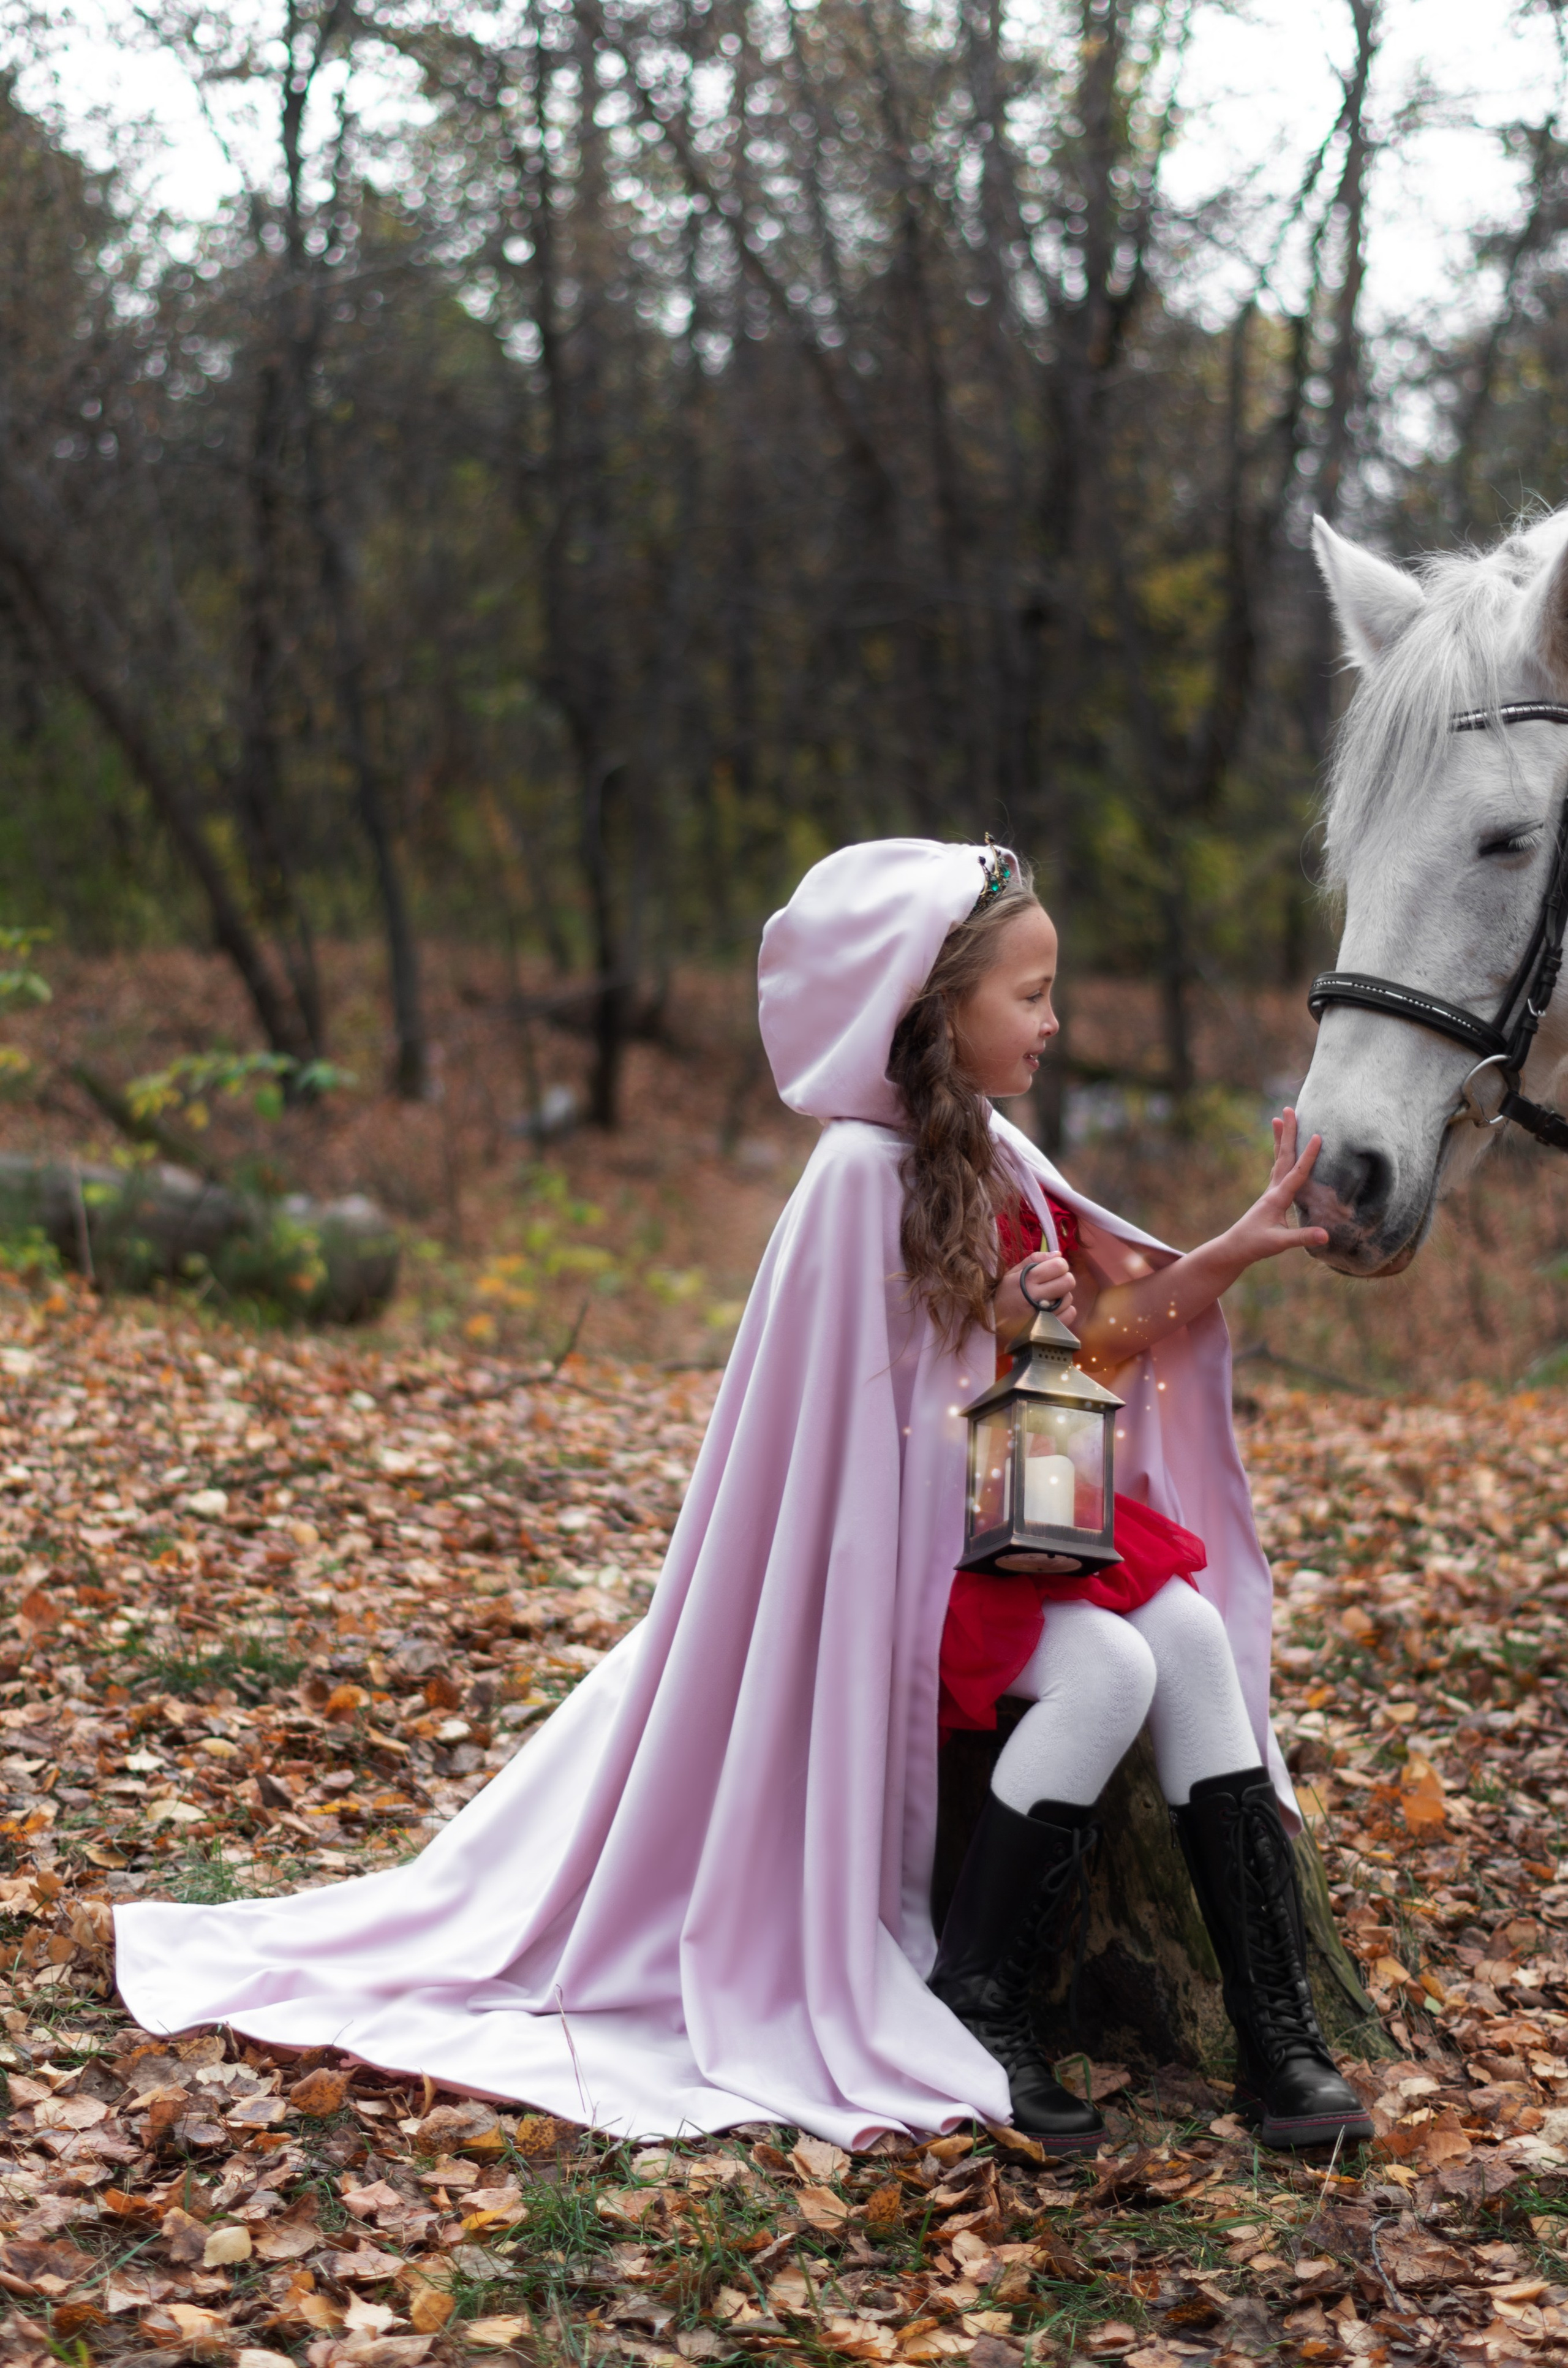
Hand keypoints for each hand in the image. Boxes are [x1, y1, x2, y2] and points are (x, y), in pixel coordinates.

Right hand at [994, 1253, 1076, 1343]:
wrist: (993, 1324)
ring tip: (1048, 1299)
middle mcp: (1036, 1296)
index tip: (1051, 1270)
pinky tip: (1052, 1310)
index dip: (1059, 1265)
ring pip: (1069, 1298)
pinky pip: (1070, 1314)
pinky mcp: (1048, 1327)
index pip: (1059, 1265)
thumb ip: (1034, 1259)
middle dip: (1064, 1279)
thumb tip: (1058, 1254)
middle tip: (1053, 1284)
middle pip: (1069, 1281)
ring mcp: (1043, 1314)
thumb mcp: (1011, 1274)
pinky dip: (1064, 1311)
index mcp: (1027, 1279)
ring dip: (1062, 1296)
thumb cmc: (1004, 1296)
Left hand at [1222, 1107, 1329, 1267]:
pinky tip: (1283, 1151)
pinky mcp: (1271, 1196)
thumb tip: (1325, 1235)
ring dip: (1280, 1139)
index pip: (1296, 1173)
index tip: (1318, 1135)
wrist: (1233, 1248)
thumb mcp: (1279, 1243)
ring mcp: (1270, 1192)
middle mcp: (1273, 1190)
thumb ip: (1302, 1237)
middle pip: (1283, 1156)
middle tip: (1289, 1109)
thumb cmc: (1254, 1245)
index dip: (1308, 1155)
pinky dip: (1282, 1155)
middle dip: (1288, 1133)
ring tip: (1278, 1118)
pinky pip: (1278, 1169)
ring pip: (1278, 1160)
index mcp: (1277, 1198)